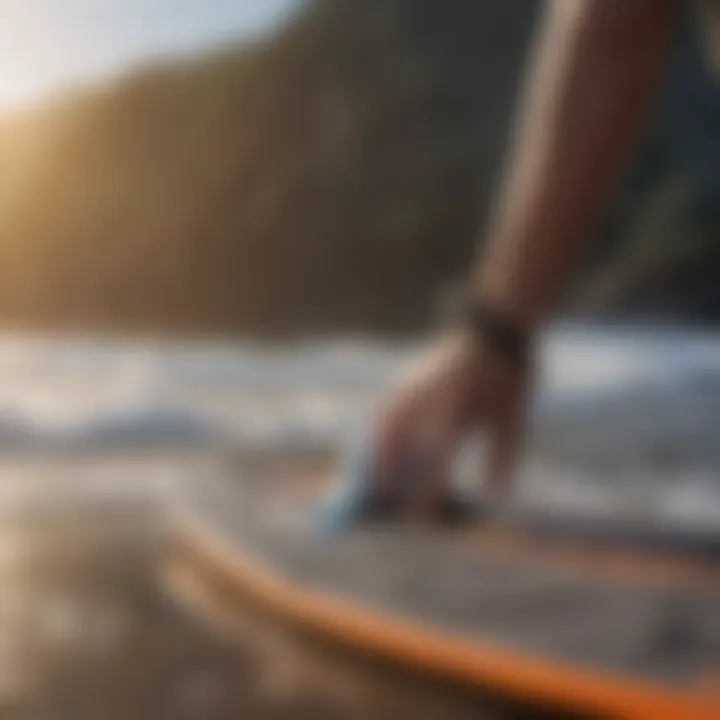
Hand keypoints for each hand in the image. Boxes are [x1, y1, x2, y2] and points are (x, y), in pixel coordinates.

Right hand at [372, 330, 532, 517]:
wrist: (495, 329)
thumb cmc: (508, 378)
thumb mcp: (513, 420)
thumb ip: (502, 459)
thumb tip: (494, 494)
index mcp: (457, 412)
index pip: (436, 462)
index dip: (427, 493)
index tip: (421, 517)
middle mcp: (427, 400)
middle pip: (396, 446)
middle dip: (388, 477)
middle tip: (385, 503)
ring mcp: (411, 386)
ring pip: (381, 427)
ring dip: (375, 455)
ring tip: (374, 478)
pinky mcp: (406, 377)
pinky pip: (382, 410)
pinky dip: (376, 432)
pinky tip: (376, 447)